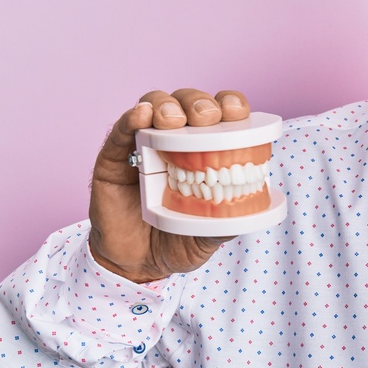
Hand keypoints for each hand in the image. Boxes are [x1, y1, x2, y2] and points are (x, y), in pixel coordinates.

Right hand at [88, 88, 250, 281]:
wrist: (136, 265)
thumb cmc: (176, 242)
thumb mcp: (209, 234)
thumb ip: (228, 219)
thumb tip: (254, 204)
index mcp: (206, 150)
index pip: (221, 114)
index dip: (230, 104)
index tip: (237, 112)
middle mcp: (175, 140)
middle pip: (189, 102)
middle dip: (200, 104)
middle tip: (206, 119)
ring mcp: (143, 144)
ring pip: (155, 106)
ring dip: (167, 105)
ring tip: (173, 120)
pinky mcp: (113, 157)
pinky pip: (121, 130)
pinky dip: (132, 118)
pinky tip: (142, 116)